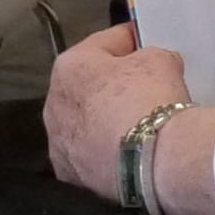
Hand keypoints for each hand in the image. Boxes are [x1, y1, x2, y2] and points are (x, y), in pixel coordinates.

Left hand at [44, 21, 189, 191]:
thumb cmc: (150, 102)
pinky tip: (129, 153)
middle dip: (113, 84)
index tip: (140, 42)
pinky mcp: (70, 173)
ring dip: (105, 121)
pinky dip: (106, 152)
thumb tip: (152, 63)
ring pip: (85, 123)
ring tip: (138, 125)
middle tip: (143, 87)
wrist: (150, 161)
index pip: (102, 43)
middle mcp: (54, 103)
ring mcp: (58, 141)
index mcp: (70, 66)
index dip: (127, 40)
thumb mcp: (160, 61)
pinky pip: (89, 155)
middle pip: (88, 86)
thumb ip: (150, 56)